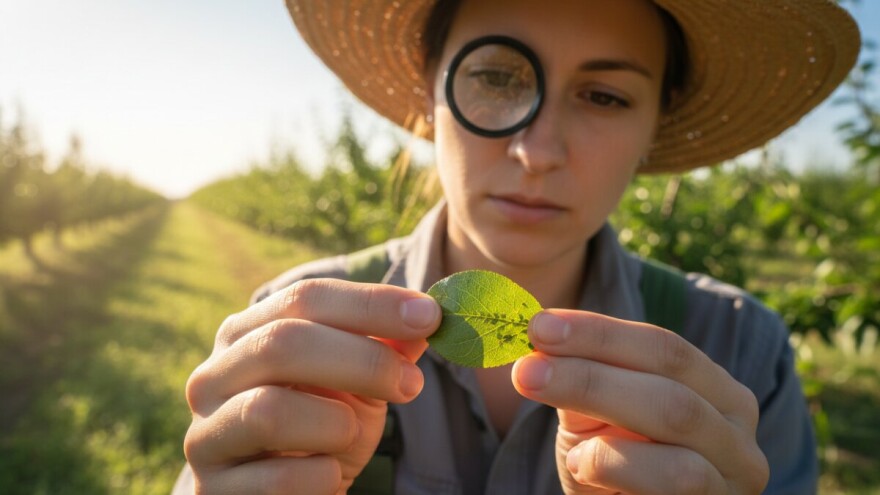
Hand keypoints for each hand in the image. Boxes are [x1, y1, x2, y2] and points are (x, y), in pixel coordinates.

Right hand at [183, 279, 439, 493]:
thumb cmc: (322, 429)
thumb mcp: (358, 384)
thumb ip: (387, 348)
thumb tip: (426, 317)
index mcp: (247, 333)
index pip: (305, 297)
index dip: (371, 303)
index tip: (429, 317)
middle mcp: (213, 375)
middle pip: (282, 343)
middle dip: (362, 360)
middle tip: (412, 384)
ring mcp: (205, 433)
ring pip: (269, 411)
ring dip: (335, 425)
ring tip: (351, 436)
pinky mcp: (212, 489)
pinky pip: (279, 479)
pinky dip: (322, 477)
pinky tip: (328, 475)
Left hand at [512, 310, 768, 493]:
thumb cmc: (612, 473)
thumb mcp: (594, 418)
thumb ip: (582, 378)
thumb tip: (542, 337)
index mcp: (716, 390)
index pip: (662, 345)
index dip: (599, 332)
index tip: (539, 328)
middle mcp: (736, 429)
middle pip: (670, 375)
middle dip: (592, 367)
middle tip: (527, 369)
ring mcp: (734, 474)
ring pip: (678, 416)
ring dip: (603, 404)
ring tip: (558, 426)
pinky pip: (676, 477)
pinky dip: (617, 464)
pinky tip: (581, 464)